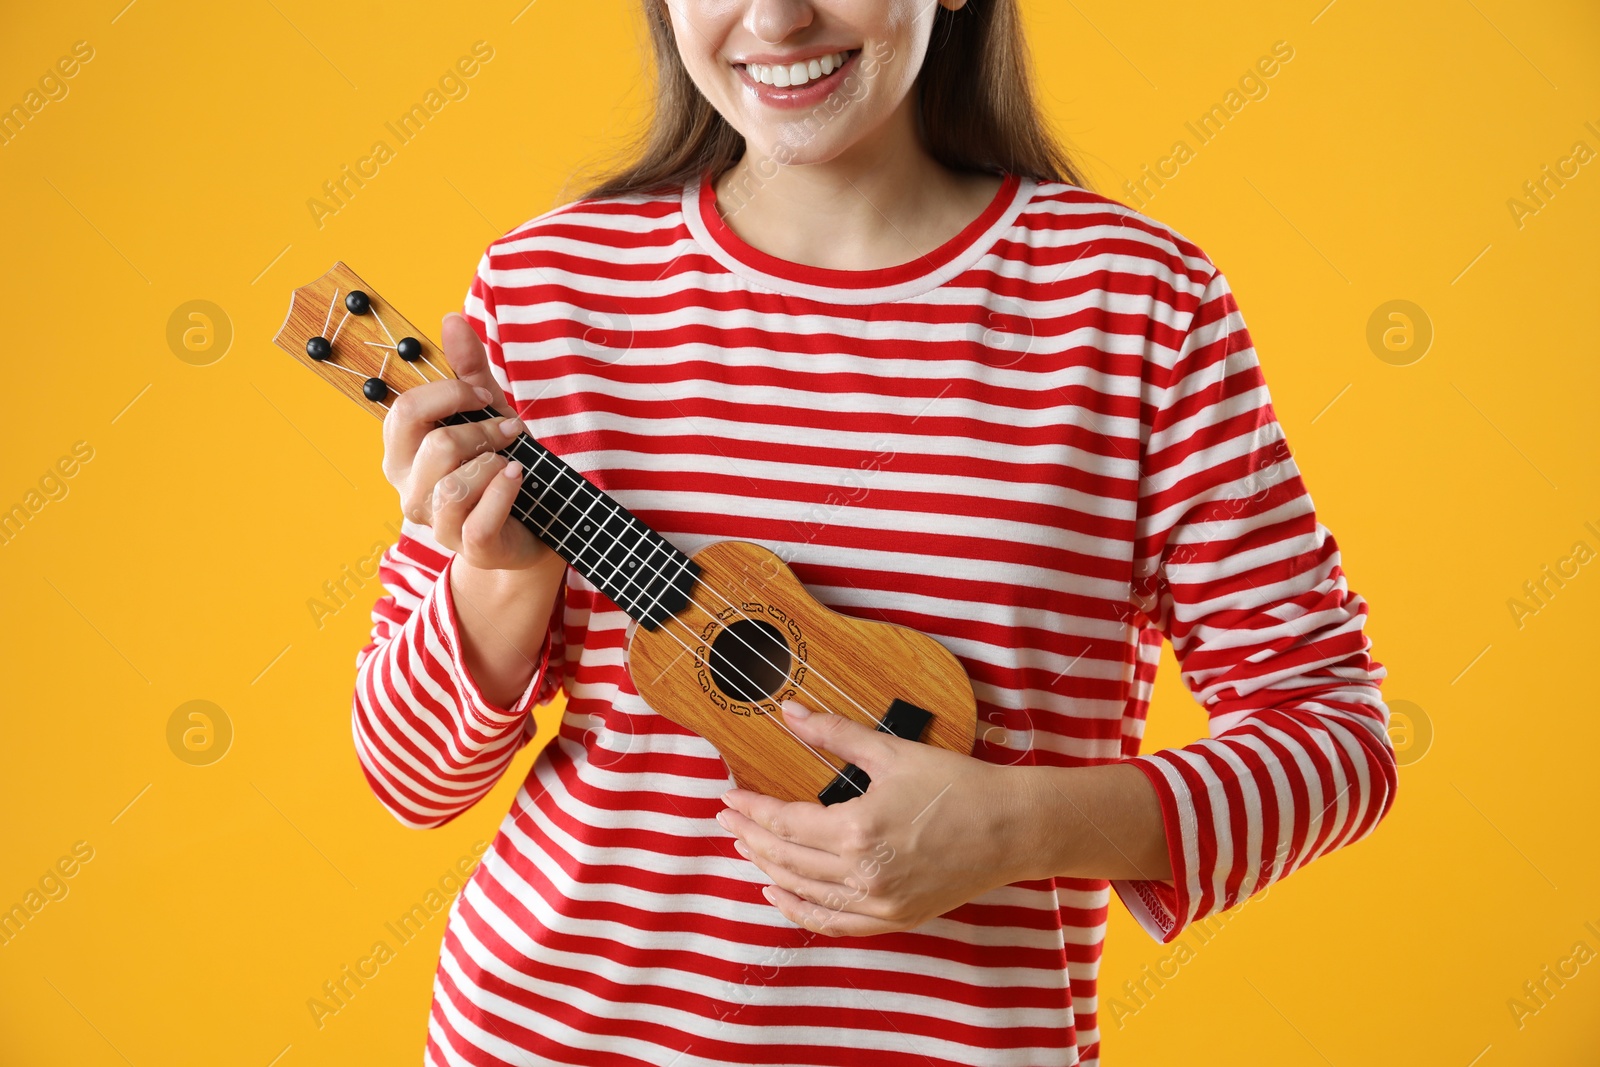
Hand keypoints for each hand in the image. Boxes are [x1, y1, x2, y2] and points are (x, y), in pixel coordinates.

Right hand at [381, 313, 554, 571]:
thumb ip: (467, 369)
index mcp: (402, 453)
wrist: (531, 525)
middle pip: (436, 445)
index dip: (447, 394)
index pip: (405, 411)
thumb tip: (451, 318)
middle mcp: (409, 490)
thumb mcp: (485, 412)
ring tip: (511, 461)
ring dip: (494, 462)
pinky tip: (516, 477)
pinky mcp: (468, 547)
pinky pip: (480, 517)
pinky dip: (505, 491)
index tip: (481, 396)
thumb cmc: (497, 465)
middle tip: (509, 430)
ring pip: (456, 483)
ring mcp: (435, 523)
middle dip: (482, 430)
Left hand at [716, 700, 1035, 936]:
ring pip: (803, 893)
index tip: (729, 797)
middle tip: (727, 819)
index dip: (751, 809)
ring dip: (768, 870)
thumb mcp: (892, 752)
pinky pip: (833, 923)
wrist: (1012, 827)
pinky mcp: (895, 919)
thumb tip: (791, 712)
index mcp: (857, 830)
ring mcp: (879, 903)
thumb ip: (835, 734)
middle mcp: (863, 874)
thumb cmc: (957, 785)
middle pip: (785, 859)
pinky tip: (779, 893)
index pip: (784, 823)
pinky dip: (800, 910)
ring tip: (746, 848)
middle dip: (750, 837)